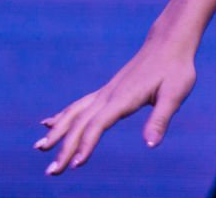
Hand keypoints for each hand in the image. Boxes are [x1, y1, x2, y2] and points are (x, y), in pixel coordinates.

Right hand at [36, 32, 197, 174]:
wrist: (170, 43)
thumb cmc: (176, 69)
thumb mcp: (175, 94)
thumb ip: (160, 119)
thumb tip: (151, 144)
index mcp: (123, 98)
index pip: (98, 124)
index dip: (86, 145)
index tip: (75, 165)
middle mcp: (108, 95)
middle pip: (80, 123)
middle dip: (64, 147)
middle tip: (51, 172)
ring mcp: (106, 92)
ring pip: (75, 114)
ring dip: (57, 132)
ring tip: (39, 148)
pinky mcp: (107, 91)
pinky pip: (79, 105)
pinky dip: (62, 116)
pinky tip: (49, 123)